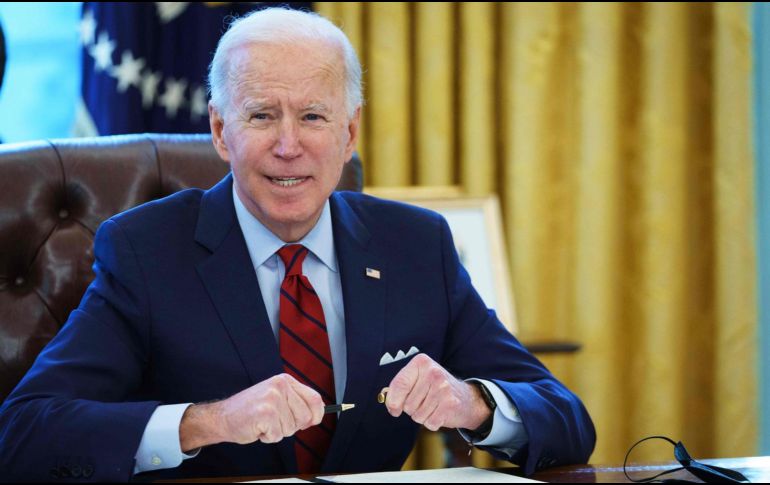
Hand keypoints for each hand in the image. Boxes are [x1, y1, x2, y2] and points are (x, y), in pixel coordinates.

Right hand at [180, 374, 323, 451]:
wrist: (223, 417)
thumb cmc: (251, 410)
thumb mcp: (276, 398)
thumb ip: (296, 403)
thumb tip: (317, 415)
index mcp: (284, 381)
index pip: (314, 398)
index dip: (317, 414)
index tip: (313, 421)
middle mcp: (280, 386)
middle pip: (305, 416)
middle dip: (292, 426)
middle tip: (275, 422)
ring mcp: (272, 399)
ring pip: (291, 428)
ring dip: (278, 431)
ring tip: (264, 423)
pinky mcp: (265, 413)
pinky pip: (278, 435)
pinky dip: (268, 437)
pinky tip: (258, 428)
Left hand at [385, 354, 492, 431]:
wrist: (467, 398)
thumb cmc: (435, 389)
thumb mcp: (418, 379)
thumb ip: (401, 387)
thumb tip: (389, 404)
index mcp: (422, 362)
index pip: (399, 384)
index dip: (393, 401)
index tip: (394, 409)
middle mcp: (433, 372)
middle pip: (407, 404)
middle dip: (412, 409)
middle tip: (425, 401)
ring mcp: (442, 388)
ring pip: (417, 415)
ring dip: (422, 416)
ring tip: (433, 406)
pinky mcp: (450, 404)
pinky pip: (429, 423)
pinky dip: (432, 423)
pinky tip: (440, 413)